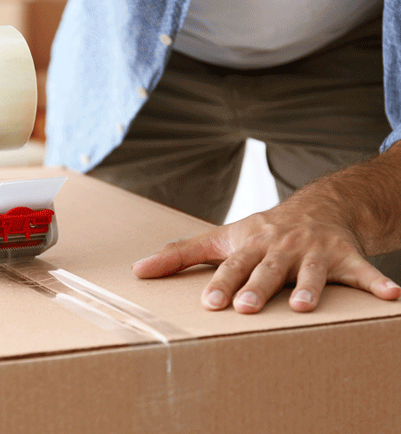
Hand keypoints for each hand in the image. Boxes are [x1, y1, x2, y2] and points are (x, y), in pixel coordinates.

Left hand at [132, 207, 400, 313]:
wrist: (321, 206)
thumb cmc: (263, 231)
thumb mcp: (223, 238)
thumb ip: (181, 254)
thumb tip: (138, 270)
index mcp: (250, 244)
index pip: (231, 265)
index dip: (221, 283)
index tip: (210, 302)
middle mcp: (281, 247)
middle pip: (267, 268)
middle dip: (257, 286)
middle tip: (247, 307)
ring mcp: (315, 250)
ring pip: (312, 271)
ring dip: (310, 287)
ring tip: (304, 306)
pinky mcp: (346, 256)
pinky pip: (364, 271)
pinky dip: (377, 283)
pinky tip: (391, 297)